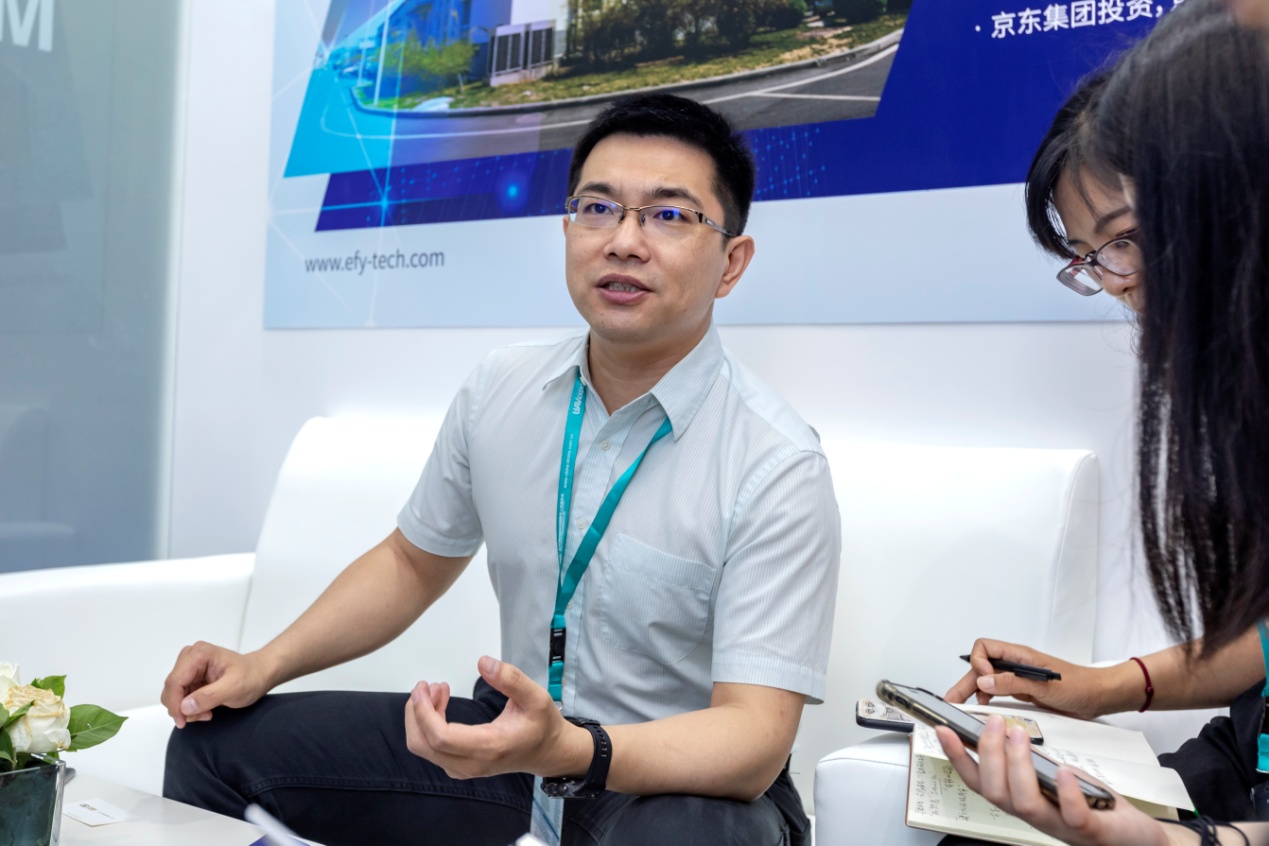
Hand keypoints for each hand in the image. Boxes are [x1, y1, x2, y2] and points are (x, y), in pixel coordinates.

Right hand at [160, 642, 273, 727]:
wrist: (259, 675)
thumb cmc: (251, 676)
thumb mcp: (235, 687)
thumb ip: (209, 696)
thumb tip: (185, 706)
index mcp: (199, 654)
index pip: (175, 681)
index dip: (175, 703)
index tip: (182, 721)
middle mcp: (190, 657)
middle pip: (171, 688)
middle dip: (183, 707)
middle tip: (204, 715)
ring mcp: (189, 668)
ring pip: (174, 695)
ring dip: (187, 709)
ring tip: (208, 712)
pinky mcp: (190, 678)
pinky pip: (180, 698)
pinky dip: (191, 708)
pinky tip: (206, 709)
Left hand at [403, 656, 589, 779]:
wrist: (548, 753)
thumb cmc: (542, 724)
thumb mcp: (536, 697)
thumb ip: (511, 679)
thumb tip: (483, 662)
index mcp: (488, 746)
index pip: (440, 737)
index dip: (424, 712)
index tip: (424, 686)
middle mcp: (472, 763)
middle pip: (423, 745)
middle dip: (416, 712)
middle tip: (427, 685)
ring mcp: (464, 768)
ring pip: (424, 748)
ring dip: (422, 717)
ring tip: (438, 689)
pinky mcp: (461, 766)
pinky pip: (432, 750)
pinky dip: (428, 726)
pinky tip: (441, 704)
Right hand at [936, 716, 1173, 845]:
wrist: (1134, 835)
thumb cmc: (1092, 805)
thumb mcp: (1053, 775)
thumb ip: (1029, 760)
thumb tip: (1004, 729)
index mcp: (1021, 799)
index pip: (978, 781)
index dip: (957, 757)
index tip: (943, 730)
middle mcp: (1034, 815)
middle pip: (994, 792)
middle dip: (988, 754)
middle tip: (993, 722)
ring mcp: (1059, 824)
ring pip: (1023, 802)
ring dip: (1016, 765)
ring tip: (1019, 733)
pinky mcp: (1089, 830)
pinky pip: (1072, 815)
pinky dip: (1064, 791)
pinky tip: (1061, 769)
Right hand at [945, 639, 1106, 718]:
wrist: (1100, 697)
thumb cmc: (1081, 686)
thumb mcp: (1046, 686)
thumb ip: (1014, 683)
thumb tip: (984, 682)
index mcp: (1019, 655)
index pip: (984, 648)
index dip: (978, 665)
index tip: (984, 683)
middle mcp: (1016, 664)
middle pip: (981, 667)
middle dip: (965, 681)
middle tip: (951, 699)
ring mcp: (1018, 678)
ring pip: (987, 680)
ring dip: (974, 691)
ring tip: (964, 707)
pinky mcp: (1023, 691)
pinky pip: (998, 692)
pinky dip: (988, 700)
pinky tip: (986, 710)